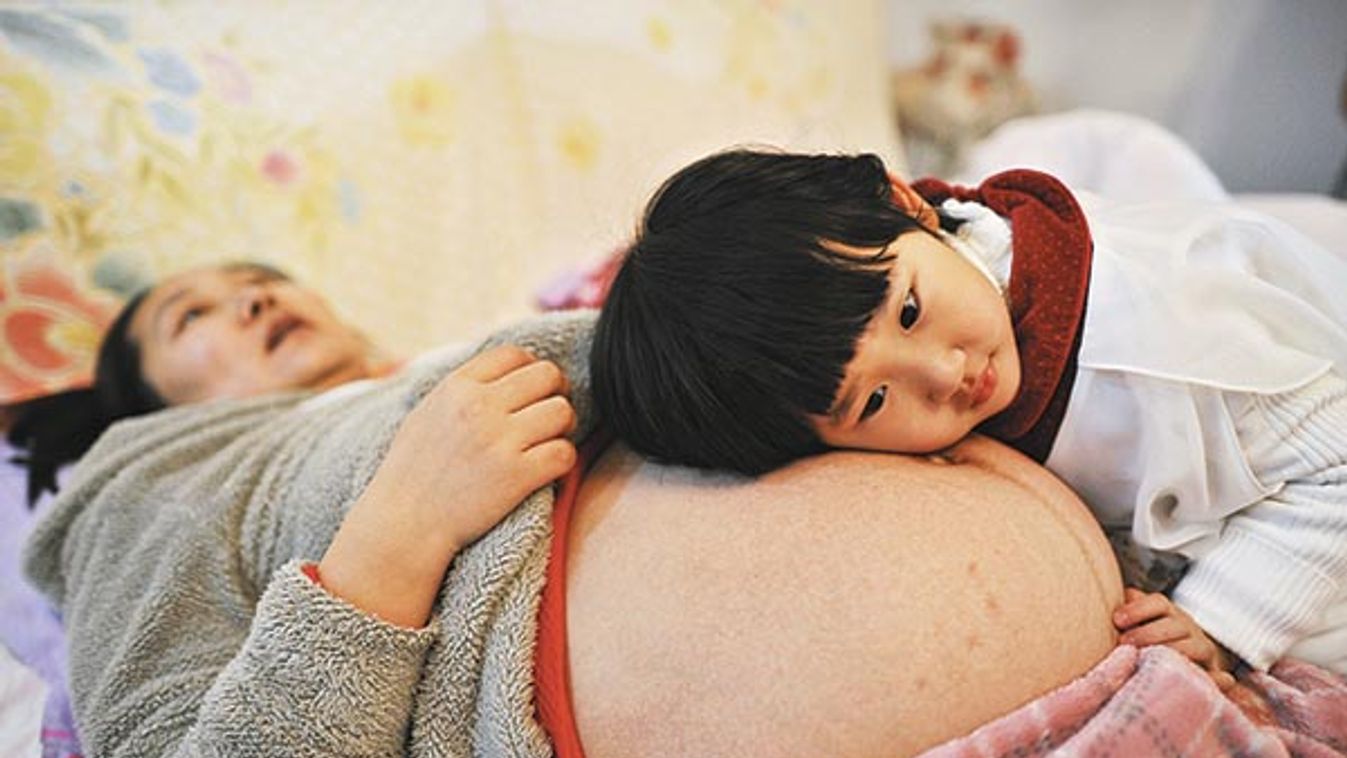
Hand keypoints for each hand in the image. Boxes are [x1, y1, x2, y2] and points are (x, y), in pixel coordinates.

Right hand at [319, 345, 576, 626]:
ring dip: (562, 428)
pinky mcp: (516, 476)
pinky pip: (564, 453)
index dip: (532, 369)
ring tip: (547, 443)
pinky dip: (562, 461)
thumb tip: (506, 369)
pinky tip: (545, 469)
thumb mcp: (427, 413)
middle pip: (548, 376)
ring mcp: (499, 441)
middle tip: (548, 417)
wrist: (403, 525)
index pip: (515, 354)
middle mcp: (479, 407)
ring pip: (562, 411)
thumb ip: (464, 389)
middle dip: (555, 393)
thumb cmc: (413, 472)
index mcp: (457, 386)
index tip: (531, 392)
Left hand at [1114, 588, 1236, 690]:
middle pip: (1174, 624)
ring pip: (1195, 647)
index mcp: (1168, 612)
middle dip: (1148, 633)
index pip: (1158, 602)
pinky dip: (1217, 679)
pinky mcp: (1211, 672)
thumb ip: (1122, 614)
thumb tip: (1108, 599)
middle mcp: (1187, 627)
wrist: (1178, 663)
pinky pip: (1215, 675)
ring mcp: (1202, 648)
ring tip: (1149, 660)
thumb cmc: (1143, 640)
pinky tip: (1217, 681)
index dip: (1138, 609)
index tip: (1117, 620)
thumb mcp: (1132, 624)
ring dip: (1173, 652)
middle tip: (1125, 643)